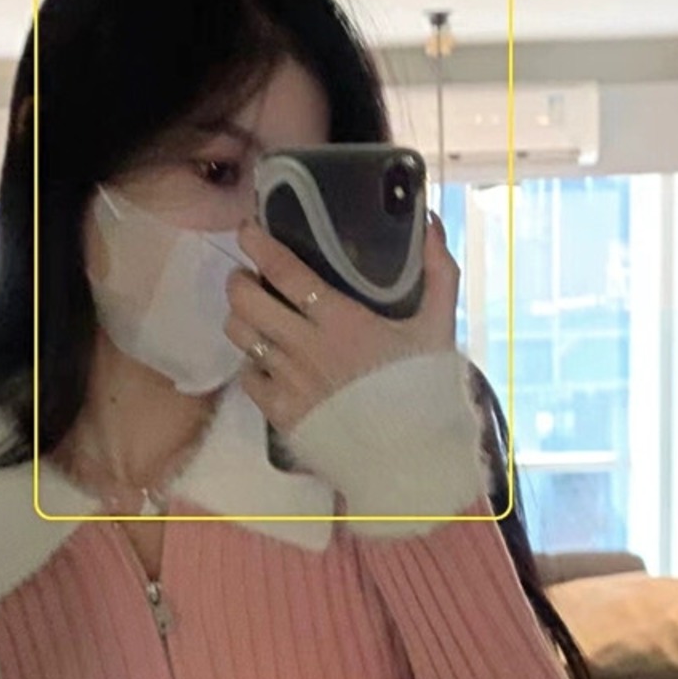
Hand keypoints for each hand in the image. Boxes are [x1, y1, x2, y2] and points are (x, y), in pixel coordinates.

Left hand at [225, 212, 459, 435]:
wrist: (410, 456)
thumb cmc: (424, 387)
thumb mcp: (439, 326)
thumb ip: (437, 271)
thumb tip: (430, 222)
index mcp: (341, 320)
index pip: (285, 271)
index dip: (258, 245)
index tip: (247, 229)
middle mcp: (305, 346)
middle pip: (247, 300)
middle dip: (239, 280)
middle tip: (248, 276)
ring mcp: (288, 381)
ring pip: (240, 335)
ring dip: (240, 317)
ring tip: (252, 313)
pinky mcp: (281, 413)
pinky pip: (247, 377)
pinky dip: (251, 362)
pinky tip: (265, 358)